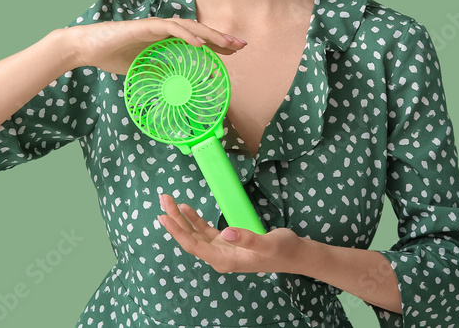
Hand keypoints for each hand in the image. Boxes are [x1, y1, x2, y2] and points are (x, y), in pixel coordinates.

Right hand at [64, 17, 246, 74]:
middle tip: (241, 45)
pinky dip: (187, 36)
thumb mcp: (142, 71)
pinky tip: (200, 44)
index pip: (196, 40)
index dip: (216, 44)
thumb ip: (158, 74)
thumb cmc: (111, 57)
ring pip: (189, 27)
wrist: (87, 48)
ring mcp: (155, 26)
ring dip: (210, 34)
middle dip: (221, 37)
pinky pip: (170, 29)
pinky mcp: (145, 26)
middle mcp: (164, 30)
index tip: (233, 52)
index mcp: (165, 39)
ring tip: (228, 43)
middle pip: (199, 31)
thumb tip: (173, 87)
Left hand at [157, 192, 303, 274]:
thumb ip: (247, 238)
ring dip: (181, 218)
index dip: (178, 232)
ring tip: (169, 201)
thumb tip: (225, 233)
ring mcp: (222, 249)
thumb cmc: (282, 249)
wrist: (294, 254)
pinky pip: (205, 231)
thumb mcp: (267, 243)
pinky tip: (186, 209)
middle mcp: (219, 256)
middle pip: (190, 239)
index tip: (164, 217)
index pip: (194, 246)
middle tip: (163, 199)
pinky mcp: (227, 242)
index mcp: (225, 260)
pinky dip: (194, 220)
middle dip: (175, 220)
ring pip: (195, 234)